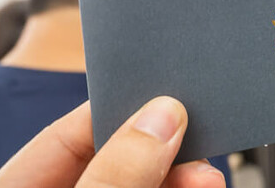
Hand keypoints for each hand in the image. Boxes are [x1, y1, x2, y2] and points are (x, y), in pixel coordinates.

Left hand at [0, 96, 225, 187]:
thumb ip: (114, 175)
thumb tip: (162, 117)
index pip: (65, 134)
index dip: (119, 108)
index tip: (167, 95)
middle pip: (115, 158)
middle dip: (164, 148)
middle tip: (202, 137)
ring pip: (144, 183)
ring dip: (182, 177)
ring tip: (209, 178)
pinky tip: (202, 187)